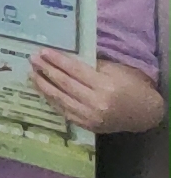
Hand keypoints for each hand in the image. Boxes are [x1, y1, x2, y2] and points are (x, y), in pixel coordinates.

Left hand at [32, 52, 167, 133]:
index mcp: (105, 86)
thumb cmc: (132, 87)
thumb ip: (91, 66)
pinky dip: (51, 100)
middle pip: (64, 84)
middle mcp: (96, 103)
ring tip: (32, 73)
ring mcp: (90, 117)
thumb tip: (65, 59)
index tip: (42, 51)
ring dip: (43, 85)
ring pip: (60, 99)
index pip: (74, 71)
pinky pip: (64, 111)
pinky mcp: (87, 126)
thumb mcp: (116, 70)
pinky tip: (42, 90)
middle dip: (46, 70)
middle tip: (32, 59)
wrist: (144, 114)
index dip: (57, 61)